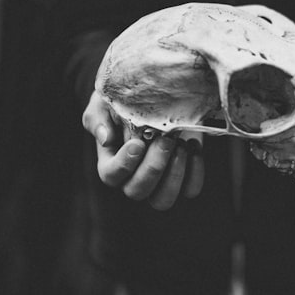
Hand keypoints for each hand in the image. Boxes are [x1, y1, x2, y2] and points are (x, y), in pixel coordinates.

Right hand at [82, 90, 204, 209]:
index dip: (124, 164)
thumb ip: (99, 118)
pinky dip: (195, 171)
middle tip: (165, 141)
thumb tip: (105, 138)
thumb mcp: (107, 101)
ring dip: (174, 174)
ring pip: (163, 200)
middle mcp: (132, 177)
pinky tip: (192, 146)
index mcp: (111, 161)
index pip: (111, 176)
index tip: (138, 142)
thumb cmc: (125, 99)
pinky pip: (190, 190)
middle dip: (153, 167)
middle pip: (137, 192)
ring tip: (180, 145)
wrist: (157, 93)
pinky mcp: (183, 177)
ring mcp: (158, 181)